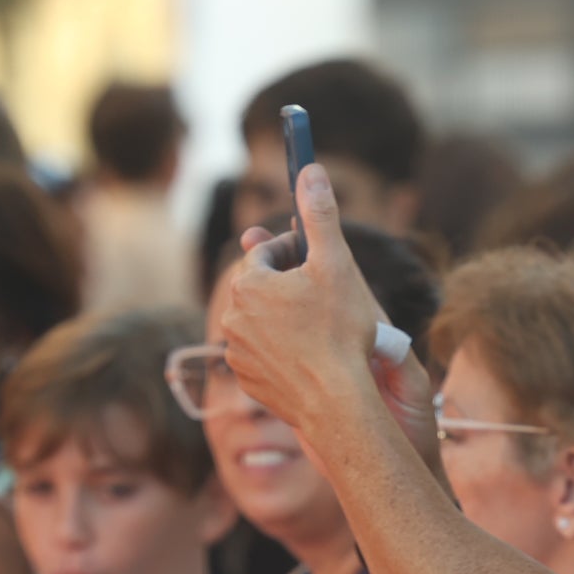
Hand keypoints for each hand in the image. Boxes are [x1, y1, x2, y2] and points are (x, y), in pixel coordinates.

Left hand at [218, 164, 404, 440]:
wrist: (336, 404)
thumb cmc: (340, 333)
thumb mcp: (336, 264)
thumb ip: (320, 214)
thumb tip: (311, 169)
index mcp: (249, 283)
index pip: (266, 252)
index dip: (295, 252)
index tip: (318, 259)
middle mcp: (233, 317)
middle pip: (262, 288)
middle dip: (288, 285)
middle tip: (323, 294)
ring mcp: (237, 353)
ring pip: (261, 322)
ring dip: (284, 318)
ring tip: (319, 328)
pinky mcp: (247, 382)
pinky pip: (262, 355)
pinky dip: (281, 351)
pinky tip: (309, 357)